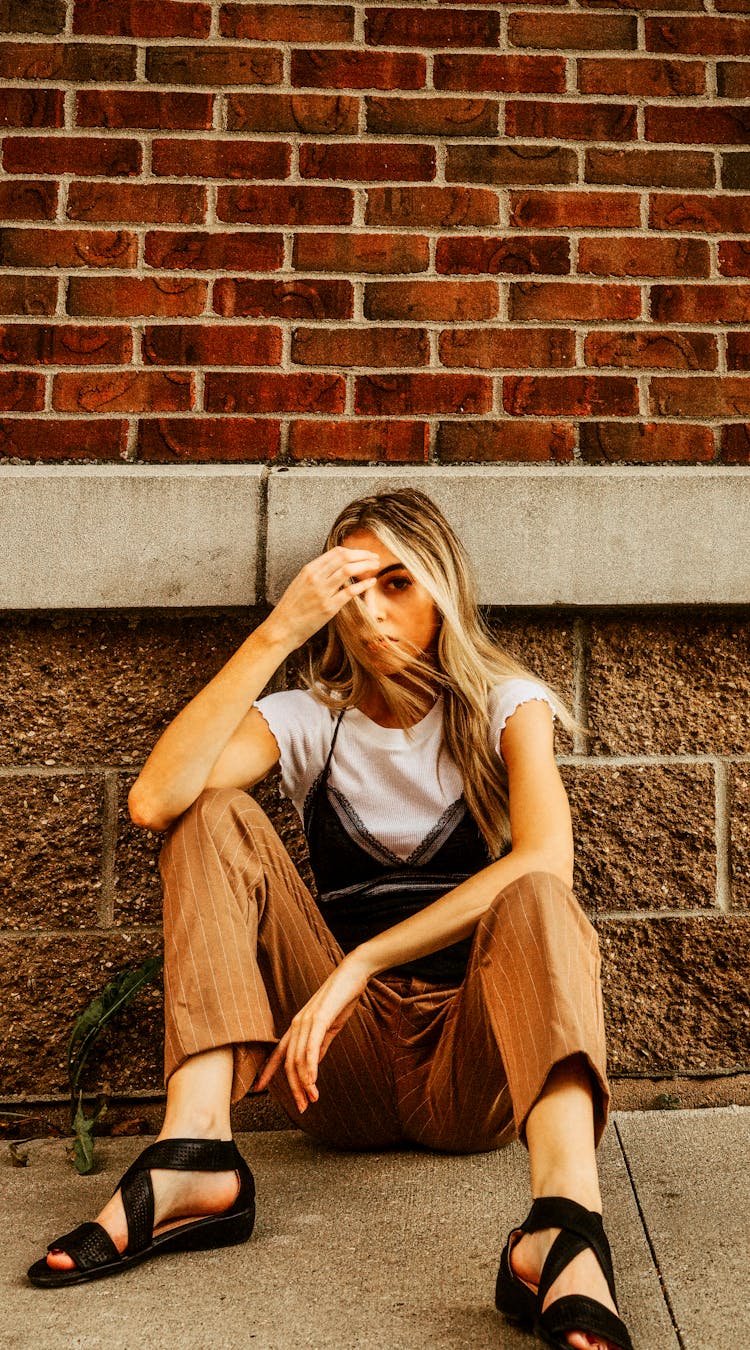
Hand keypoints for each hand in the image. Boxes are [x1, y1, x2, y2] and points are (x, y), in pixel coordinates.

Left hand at [252, 953, 371, 1112]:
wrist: (352, 975)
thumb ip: (319, 1045)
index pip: (277, 1053)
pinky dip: (310, 1067)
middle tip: (301, 1108)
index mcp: (297, 1027)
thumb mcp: (328, 1027)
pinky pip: (311, 1048)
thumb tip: (313, 1064)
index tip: (257, 1089)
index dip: (267, 1072)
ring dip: (305, 1083)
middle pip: (288, 1063)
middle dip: (293, 1088)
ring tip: (312, 1100)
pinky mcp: (319, 1019)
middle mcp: (297, 1025)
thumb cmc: (341, 999)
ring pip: (298, 1059)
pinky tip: (312, 1081)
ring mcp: (306, 1022)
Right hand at [264, 546, 378, 651]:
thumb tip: (335, 567)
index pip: (336, 552)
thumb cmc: (291, 608)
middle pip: (344, 557)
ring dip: (365, 566)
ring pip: (348, 570)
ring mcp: (322, 592)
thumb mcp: (300, 583)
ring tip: (376, 566)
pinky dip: (363, 585)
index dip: (354, 551)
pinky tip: (372, 582)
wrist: (282, 627)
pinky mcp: (328, 607)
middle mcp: (316, 577)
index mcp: (309, 569)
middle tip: (374, 558)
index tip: (364, 554)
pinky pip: (350, 591)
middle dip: (363, 555)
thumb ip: (317, 574)